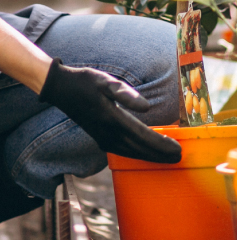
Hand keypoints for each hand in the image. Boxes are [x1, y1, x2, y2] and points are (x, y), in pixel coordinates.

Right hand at [39, 59, 181, 163]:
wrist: (60, 89)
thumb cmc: (84, 81)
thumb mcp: (105, 81)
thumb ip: (125, 93)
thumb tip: (146, 107)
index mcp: (112, 119)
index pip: (143, 137)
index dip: (162, 145)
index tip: (178, 150)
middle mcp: (108, 133)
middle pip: (139, 149)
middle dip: (160, 155)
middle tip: (179, 158)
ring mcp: (102, 137)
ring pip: (131, 153)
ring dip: (150, 157)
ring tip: (167, 159)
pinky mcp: (99, 138)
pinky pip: (122, 151)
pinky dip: (137, 154)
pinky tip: (144, 153)